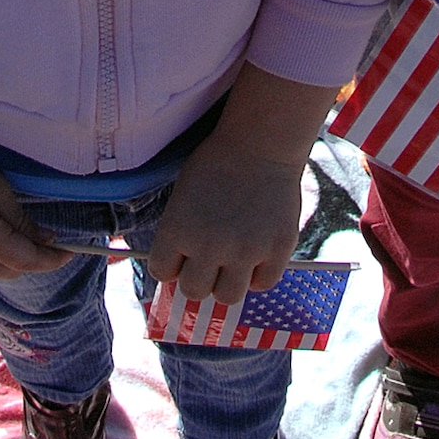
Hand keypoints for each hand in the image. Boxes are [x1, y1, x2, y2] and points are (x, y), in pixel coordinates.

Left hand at [145, 65, 337, 305]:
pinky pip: (263, 284)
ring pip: (228, 297)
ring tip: (234, 260)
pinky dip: (259, 274)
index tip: (182, 254)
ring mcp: (246, 251)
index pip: (162, 272)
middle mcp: (209, 247)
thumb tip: (178, 270)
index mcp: (177, 231)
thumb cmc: (217, 163)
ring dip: (228, 282)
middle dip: (199, 276)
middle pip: (194, 291)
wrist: (262, 141)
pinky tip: (258, 254)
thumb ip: (179, 232)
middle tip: (210, 258)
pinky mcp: (277, 250)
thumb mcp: (183, 195)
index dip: (172, 263)